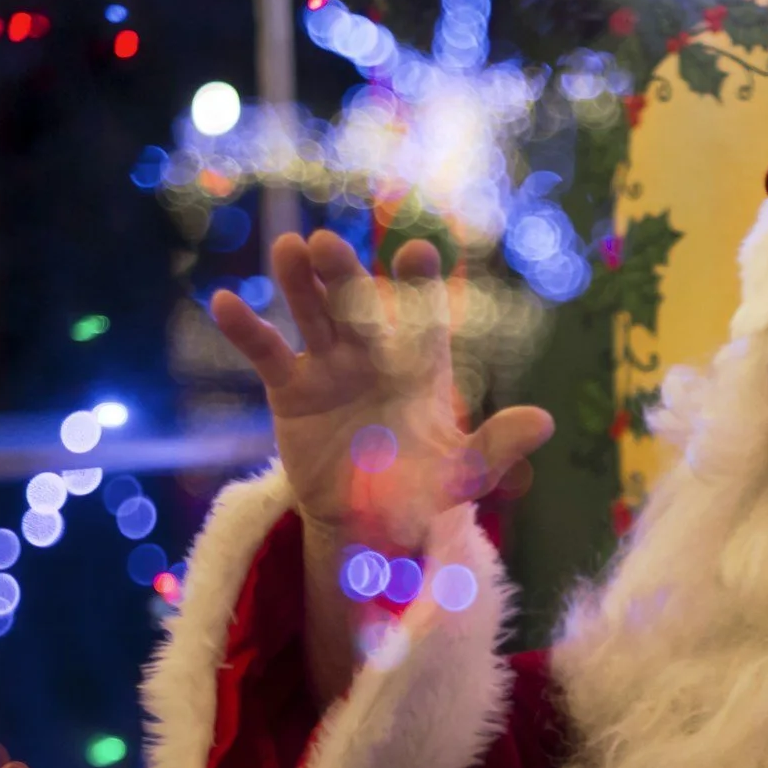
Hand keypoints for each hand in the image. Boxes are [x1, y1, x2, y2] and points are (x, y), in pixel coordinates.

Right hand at [210, 232, 553, 549]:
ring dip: (299, 283)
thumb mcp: (463, 475)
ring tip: (288, 249)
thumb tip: (544, 421)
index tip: (418, 253)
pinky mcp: (290, 388)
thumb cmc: (422, 490)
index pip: (422, 314)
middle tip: (330, 246)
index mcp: (420, 363)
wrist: (369, 522)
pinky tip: (224, 302)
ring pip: (312, 313)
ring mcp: (329, 364)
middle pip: (358, 304)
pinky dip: (245, 329)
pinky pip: (267, 353)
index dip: (420, 284)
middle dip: (346, 276)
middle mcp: (372, 351)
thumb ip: (497, 447)